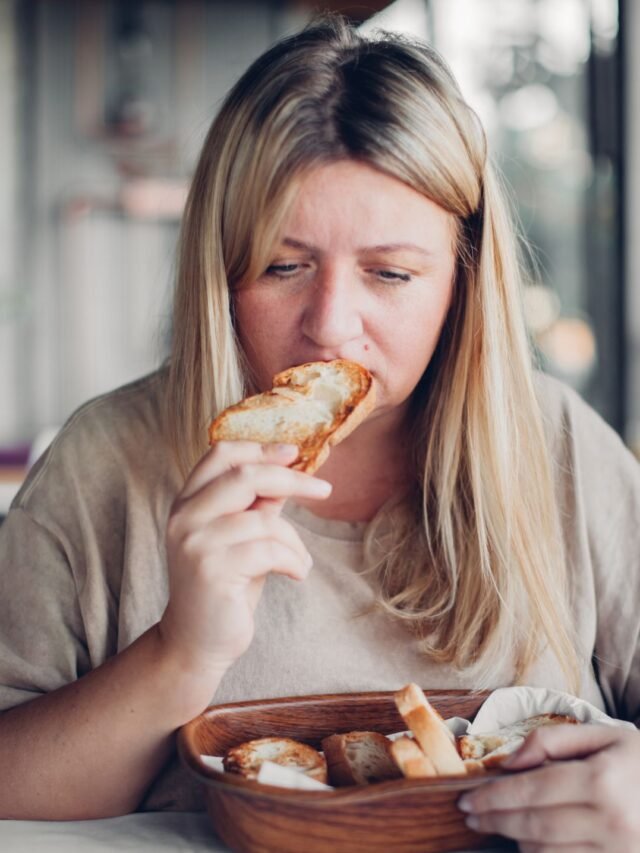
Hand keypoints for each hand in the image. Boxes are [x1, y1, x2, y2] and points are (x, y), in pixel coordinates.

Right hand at [158, 441, 331, 678]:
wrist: (196, 642)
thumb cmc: (225, 586)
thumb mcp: (242, 537)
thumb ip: (258, 505)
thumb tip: (291, 472)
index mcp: (187, 501)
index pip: (221, 455)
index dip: (261, 449)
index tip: (295, 453)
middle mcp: (184, 517)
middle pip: (245, 476)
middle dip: (292, 480)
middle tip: (324, 489)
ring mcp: (195, 543)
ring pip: (264, 520)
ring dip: (295, 541)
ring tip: (301, 561)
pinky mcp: (211, 570)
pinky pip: (270, 551)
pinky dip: (294, 561)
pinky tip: (297, 574)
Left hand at [458, 723, 639, 851]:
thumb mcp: (604, 736)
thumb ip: (552, 742)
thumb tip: (508, 763)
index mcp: (602, 782)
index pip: (531, 791)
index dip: (494, 797)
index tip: (467, 798)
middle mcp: (610, 822)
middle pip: (534, 826)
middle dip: (495, 820)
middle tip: (470, 815)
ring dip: (516, 842)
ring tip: (495, 825)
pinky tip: (528, 844)